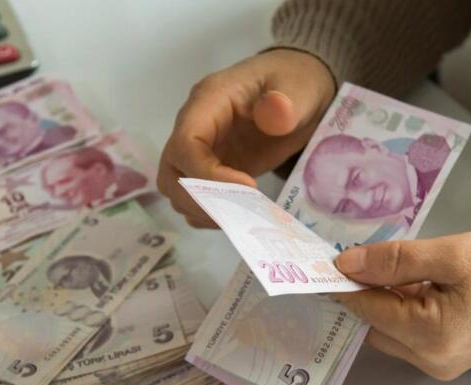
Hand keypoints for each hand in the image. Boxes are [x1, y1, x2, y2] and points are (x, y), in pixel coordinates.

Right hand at [157, 49, 334, 227]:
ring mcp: (200, 150)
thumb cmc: (296, 83)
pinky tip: (240, 215)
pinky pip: (193, 197)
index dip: (207, 175)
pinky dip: (210, 213)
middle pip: (171, 172)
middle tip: (240, 211)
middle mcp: (195, 126)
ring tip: (243, 214)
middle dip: (199, 200)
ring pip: (176, 188)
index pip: (185, 144)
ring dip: (203, 210)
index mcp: (208, 101)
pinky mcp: (211, 169)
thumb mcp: (299, 88)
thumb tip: (274, 113)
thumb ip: (286, 102)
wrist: (300, 92)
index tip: (249, 186)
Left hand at [332, 228, 470, 380]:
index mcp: (432, 336)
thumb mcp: (450, 254)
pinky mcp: (447, 354)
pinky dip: (401, 307)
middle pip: (375, 324)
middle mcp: (432, 359)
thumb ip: (395, 260)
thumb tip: (347, 264)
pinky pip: (409, 332)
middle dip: (364, 292)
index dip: (345, 284)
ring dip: (382, 299)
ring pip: (389, 329)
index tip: (326, 261)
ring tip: (384, 265)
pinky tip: (405, 281)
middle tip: (357, 257)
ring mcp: (440, 361)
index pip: (369, 310)